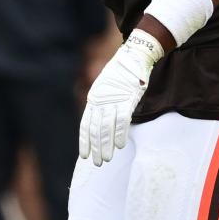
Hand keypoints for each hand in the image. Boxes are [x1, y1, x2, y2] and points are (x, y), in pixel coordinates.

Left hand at [79, 32, 161, 166]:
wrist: (134, 56)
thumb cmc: (122, 73)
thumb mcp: (107, 88)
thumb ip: (104, 104)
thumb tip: (104, 122)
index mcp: (93, 99)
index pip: (86, 125)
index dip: (85, 141)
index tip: (85, 155)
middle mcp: (101, 101)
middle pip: (96, 130)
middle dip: (96, 148)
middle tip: (98, 163)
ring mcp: (114, 100)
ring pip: (107, 128)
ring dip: (107, 145)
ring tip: (107, 159)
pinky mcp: (128, 99)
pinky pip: (122, 120)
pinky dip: (120, 133)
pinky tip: (120, 145)